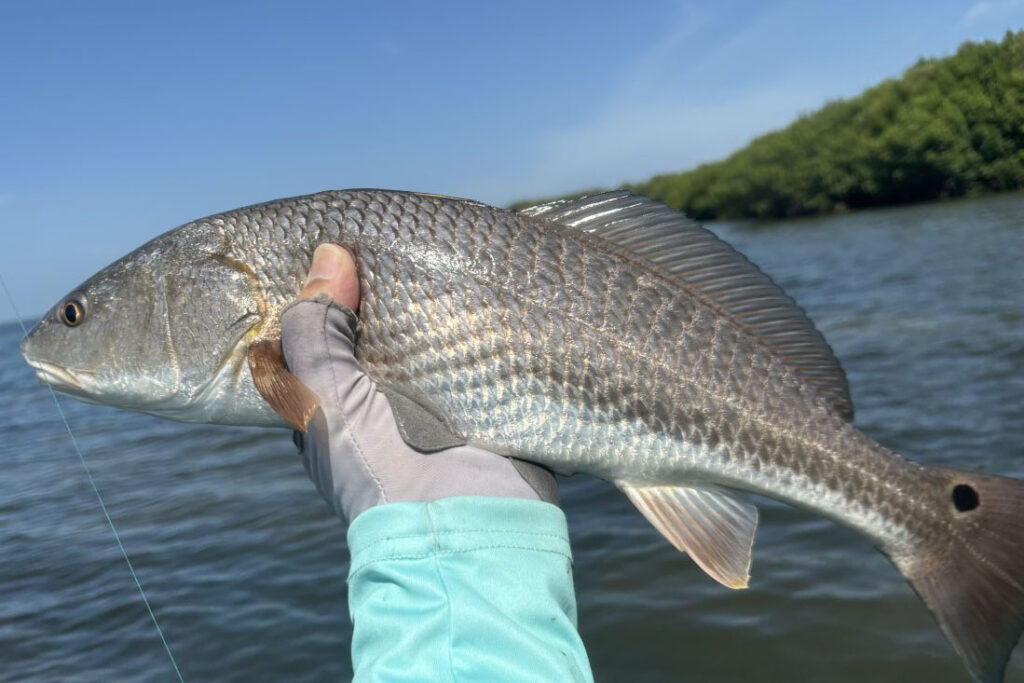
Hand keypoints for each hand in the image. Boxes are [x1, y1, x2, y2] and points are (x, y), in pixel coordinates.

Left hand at [280, 244, 557, 522]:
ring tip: (437, 247)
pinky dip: (471, 323)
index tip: (335, 242)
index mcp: (329, 405)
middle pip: (372, 332)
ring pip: (423, 339)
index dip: (322, 293)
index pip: (317, 337)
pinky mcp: (478, 400)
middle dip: (380, 293)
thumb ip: (315, 330)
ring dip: (429, 305)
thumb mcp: (326, 397)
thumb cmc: (378, 468)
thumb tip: (328, 254)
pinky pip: (470, 351)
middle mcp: (375, 403)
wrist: (467, 526)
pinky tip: (475, 284)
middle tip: (392, 236)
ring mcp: (429, 403)